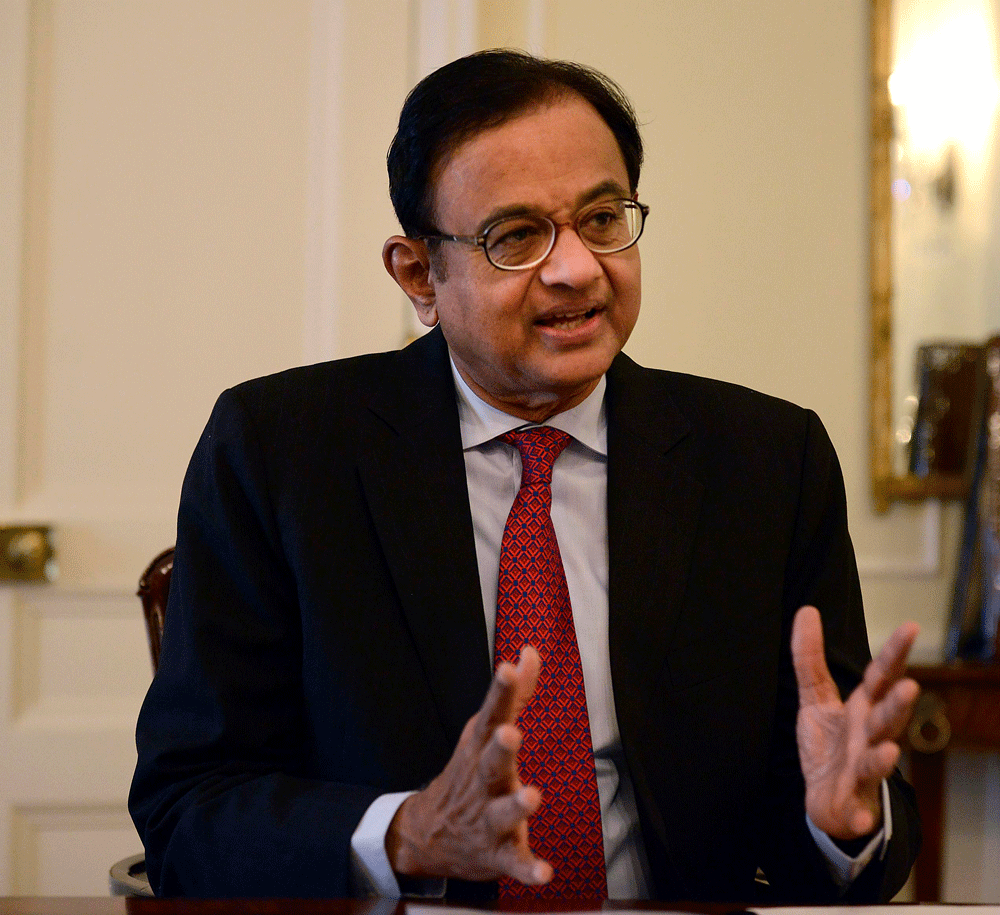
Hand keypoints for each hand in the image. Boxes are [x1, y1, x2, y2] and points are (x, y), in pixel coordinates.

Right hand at [385, 645, 553, 885]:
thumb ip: (515, 694)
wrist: (429, 834)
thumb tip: (530, 652)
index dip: (499, 692)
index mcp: (480, 748)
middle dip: (500, 749)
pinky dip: (527, 869)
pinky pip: (513, 863)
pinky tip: (544, 873)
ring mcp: (487, 819)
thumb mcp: (486, 731)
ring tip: (532, 796)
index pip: (491, 715)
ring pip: (502, 813)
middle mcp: (482, 782)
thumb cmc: (470, 773)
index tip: (507, 669)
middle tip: (510, 733)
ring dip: (516, 806)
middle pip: (491, 763)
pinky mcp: (497, 853)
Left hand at [791, 605, 919, 840]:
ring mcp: (862, 771)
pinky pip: (855, 811)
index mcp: (863, 708)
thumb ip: (809, 658)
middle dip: (898, 706)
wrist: (827, 798)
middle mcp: (869, 737)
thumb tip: (806, 611)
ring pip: (877, 763)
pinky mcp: (850, 803)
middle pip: (887, 719)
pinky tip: (859, 818)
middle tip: (910, 687)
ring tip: (889, 750)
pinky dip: (857, 815)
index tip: (911, 626)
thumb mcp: (815, 697)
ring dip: (883, 758)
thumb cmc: (829, 743)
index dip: (895, 653)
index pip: (881, 677)